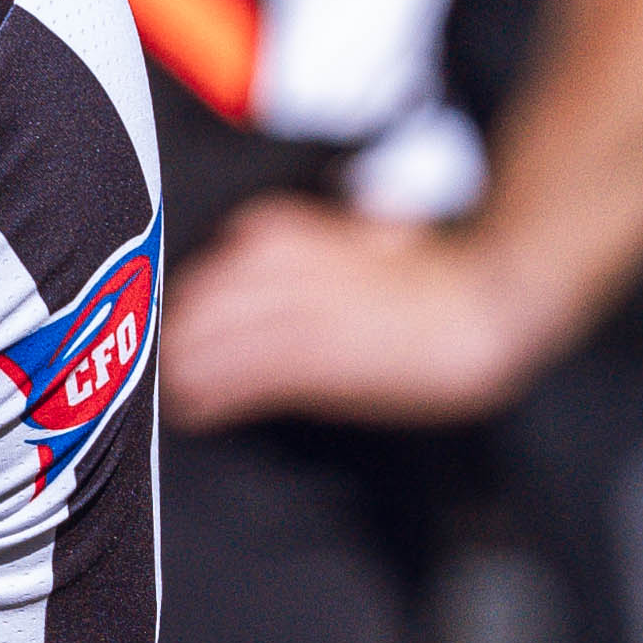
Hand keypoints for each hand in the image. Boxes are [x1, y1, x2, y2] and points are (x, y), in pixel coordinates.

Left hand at [158, 193, 549, 428]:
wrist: (481, 304)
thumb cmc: (430, 278)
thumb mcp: (356, 236)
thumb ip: (312, 243)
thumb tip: (269, 256)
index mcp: (280, 230)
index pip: (200, 270)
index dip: (185, 307)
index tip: (175, 329)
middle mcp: (272, 267)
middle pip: (187, 309)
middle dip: (173, 342)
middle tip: (161, 369)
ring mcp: (286, 313)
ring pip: (199, 346)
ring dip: (181, 374)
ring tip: (173, 394)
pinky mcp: (305, 361)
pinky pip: (232, 381)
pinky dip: (208, 398)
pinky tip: (196, 412)